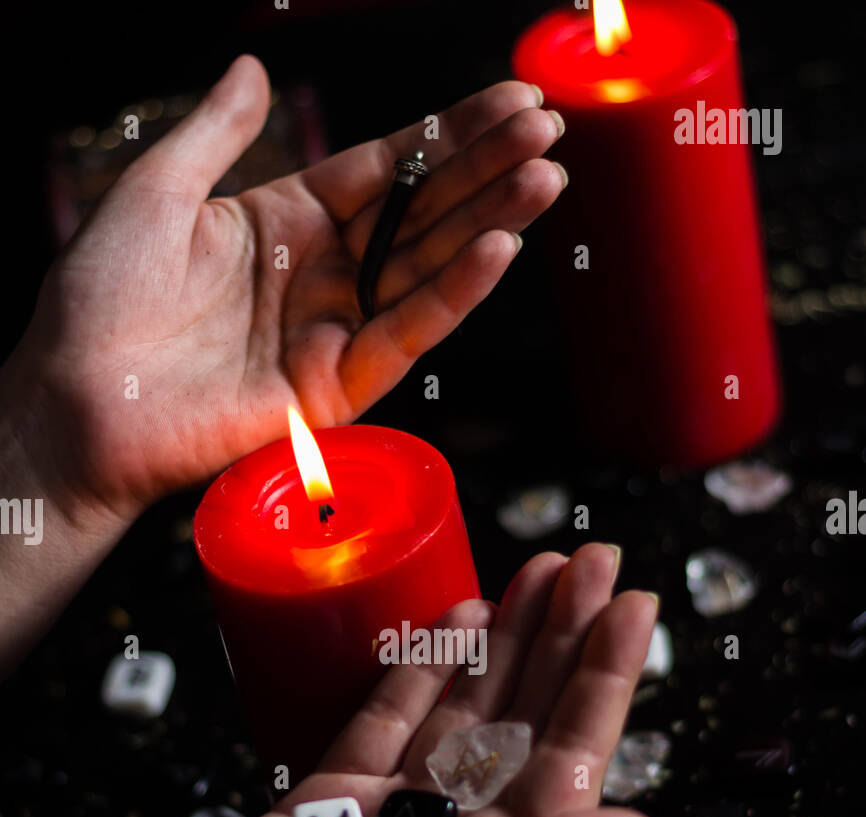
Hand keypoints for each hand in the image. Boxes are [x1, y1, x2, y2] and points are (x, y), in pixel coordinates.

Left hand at [7, 56, 565, 518]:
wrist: (75, 400)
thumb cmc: (100, 299)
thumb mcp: (157, 191)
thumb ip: (217, 132)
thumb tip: (252, 67)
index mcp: (284, 222)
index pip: (385, 169)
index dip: (446, 135)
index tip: (508, 101)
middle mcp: (319, 276)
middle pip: (420, 214)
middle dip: (486, 170)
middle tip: (548, 129)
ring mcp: (331, 332)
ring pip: (428, 270)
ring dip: (490, 224)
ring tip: (546, 177)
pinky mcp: (335, 389)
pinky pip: (405, 334)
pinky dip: (453, 295)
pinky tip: (498, 248)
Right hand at [123, 545, 659, 816]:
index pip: (574, 754)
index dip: (605, 679)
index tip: (631, 606)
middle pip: (530, 715)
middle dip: (562, 637)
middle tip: (589, 558)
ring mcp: (403, 806)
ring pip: (468, 703)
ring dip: (506, 638)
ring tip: (539, 570)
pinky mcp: (340, 790)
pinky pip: (394, 712)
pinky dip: (425, 665)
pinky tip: (460, 615)